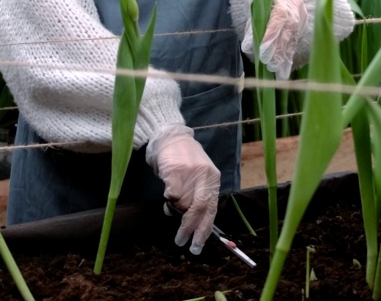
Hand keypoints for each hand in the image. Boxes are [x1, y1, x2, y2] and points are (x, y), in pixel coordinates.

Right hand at [147, 125, 219, 253]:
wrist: (171, 137)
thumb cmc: (185, 160)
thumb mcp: (200, 176)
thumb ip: (199, 195)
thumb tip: (193, 223)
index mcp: (213, 179)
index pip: (212, 209)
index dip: (205, 229)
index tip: (197, 244)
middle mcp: (205, 176)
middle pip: (200, 209)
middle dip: (190, 228)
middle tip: (181, 241)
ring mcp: (190, 173)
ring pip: (182, 203)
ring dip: (175, 210)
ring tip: (171, 204)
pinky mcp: (175, 171)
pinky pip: (171, 194)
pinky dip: (168, 199)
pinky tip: (167, 194)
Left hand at [241, 0, 307, 80]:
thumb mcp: (256, 6)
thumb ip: (252, 24)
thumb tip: (248, 46)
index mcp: (282, 1)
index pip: (278, 20)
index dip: (271, 36)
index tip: (263, 51)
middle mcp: (295, 12)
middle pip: (287, 33)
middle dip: (278, 50)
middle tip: (269, 65)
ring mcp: (300, 21)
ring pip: (292, 41)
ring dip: (283, 57)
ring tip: (276, 72)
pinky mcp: (301, 30)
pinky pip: (294, 45)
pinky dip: (288, 58)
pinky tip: (284, 71)